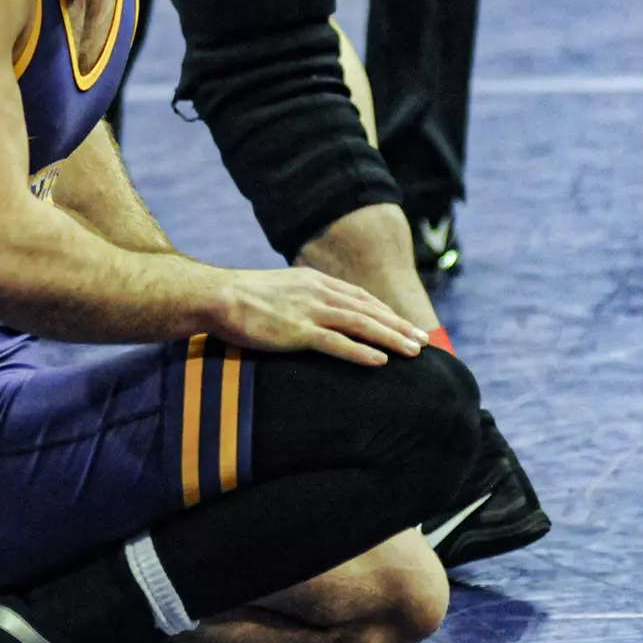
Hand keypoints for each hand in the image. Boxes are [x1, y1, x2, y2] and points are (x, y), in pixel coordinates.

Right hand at [212, 268, 430, 366]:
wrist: (218, 296)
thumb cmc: (243, 297)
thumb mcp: (281, 290)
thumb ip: (302, 299)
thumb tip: (313, 314)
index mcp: (315, 282)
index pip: (360, 297)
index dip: (386, 312)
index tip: (405, 325)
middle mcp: (318, 293)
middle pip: (368, 310)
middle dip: (399, 326)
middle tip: (423, 341)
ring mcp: (309, 311)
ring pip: (361, 324)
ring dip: (391, 338)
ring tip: (414, 352)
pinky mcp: (297, 331)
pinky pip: (335, 343)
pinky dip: (360, 351)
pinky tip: (380, 361)